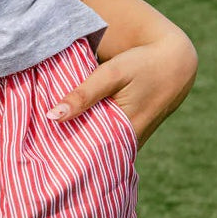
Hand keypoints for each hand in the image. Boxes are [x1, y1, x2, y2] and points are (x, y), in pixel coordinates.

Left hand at [45, 30, 197, 148]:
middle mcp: (131, 142)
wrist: (176, 61)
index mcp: (126, 131)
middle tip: (40, 151)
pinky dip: (93, 135)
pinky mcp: (134, 133)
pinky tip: (73, 130)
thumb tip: (51, 117)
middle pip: (94, 155)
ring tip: (49, 144)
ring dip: (81, 144)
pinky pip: (110, 140)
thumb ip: (83, 95)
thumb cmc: (143, 64)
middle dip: (70, 153)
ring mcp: (134, 139)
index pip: (89, 156)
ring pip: (102, 148)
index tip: (40, 155)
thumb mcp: (111, 74)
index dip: (65, 157)